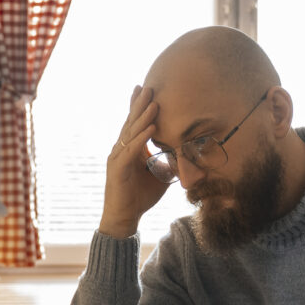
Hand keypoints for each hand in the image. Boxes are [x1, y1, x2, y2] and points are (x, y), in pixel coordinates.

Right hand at [98, 85, 165, 238]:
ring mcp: (118, 158)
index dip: (139, 107)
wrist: (124, 218)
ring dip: (143, 117)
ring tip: (152, 102)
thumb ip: (169, 163)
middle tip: (148, 86)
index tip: (146, 89)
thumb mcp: (160, 176)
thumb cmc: (140, 197)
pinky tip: (151, 128)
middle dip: (140, 104)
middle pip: (131, 123)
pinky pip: (131, 150)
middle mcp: (121, 150)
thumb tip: (186, 154)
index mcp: (130, 150)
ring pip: (132, 133)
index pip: (134, 124)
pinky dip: (141, 139)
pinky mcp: (118, 169)